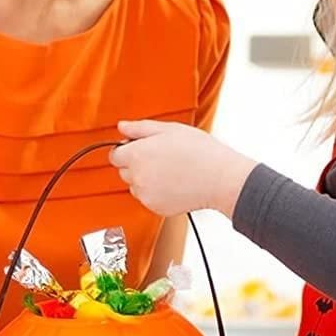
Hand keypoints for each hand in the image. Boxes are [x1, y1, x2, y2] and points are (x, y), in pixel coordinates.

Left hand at [110, 119, 255, 217]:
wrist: (220, 178)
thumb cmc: (199, 151)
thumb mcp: (169, 129)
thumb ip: (139, 128)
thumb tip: (122, 127)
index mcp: (136, 155)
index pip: (114, 155)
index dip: (127, 149)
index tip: (141, 148)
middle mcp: (137, 177)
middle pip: (124, 171)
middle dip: (137, 164)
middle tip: (161, 158)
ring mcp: (146, 195)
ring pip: (136, 186)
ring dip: (146, 179)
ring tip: (170, 171)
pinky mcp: (156, 208)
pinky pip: (148, 199)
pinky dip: (156, 193)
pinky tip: (174, 183)